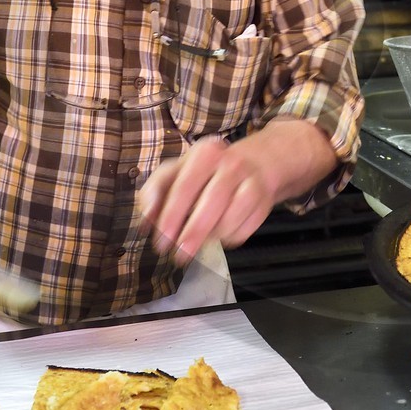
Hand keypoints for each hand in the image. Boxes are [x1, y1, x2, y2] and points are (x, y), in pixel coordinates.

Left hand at [137, 119, 338, 263]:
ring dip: (210, 237)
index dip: (170, 217)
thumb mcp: (178, 170)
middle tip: (179, 256)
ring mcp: (252, 183)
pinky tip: (219, 235)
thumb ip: (155, 191)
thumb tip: (145, 222)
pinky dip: (229, 239)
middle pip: (211, 204)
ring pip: (229, 220)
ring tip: (198, 241)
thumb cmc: (207, 171)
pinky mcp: (265, 202)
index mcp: (204, 153)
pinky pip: (244, 230)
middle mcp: (231, 164)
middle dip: (192, 234)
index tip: (161, 242)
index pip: (184, 187)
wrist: (256, 163)